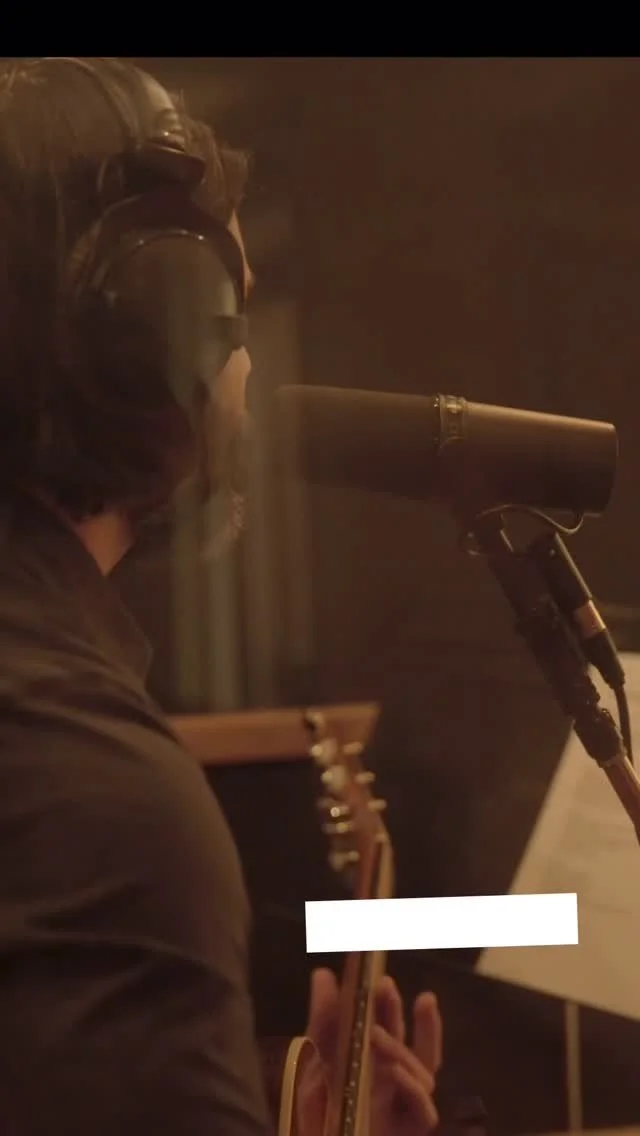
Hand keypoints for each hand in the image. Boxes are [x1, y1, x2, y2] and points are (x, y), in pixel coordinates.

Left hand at [296, 968, 441, 1134]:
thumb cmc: (316, 1114)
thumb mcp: (315, 1063)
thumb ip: (323, 1021)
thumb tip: (323, 973)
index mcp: (376, 1066)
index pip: (395, 1031)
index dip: (394, 1006)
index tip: (384, 978)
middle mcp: (395, 1086)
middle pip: (415, 1048)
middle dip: (402, 1014)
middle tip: (386, 986)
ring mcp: (403, 1110)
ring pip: (424, 1075)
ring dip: (400, 1049)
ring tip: (374, 1033)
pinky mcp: (409, 1131)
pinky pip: (424, 1111)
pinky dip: (413, 1088)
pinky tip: (395, 1071)